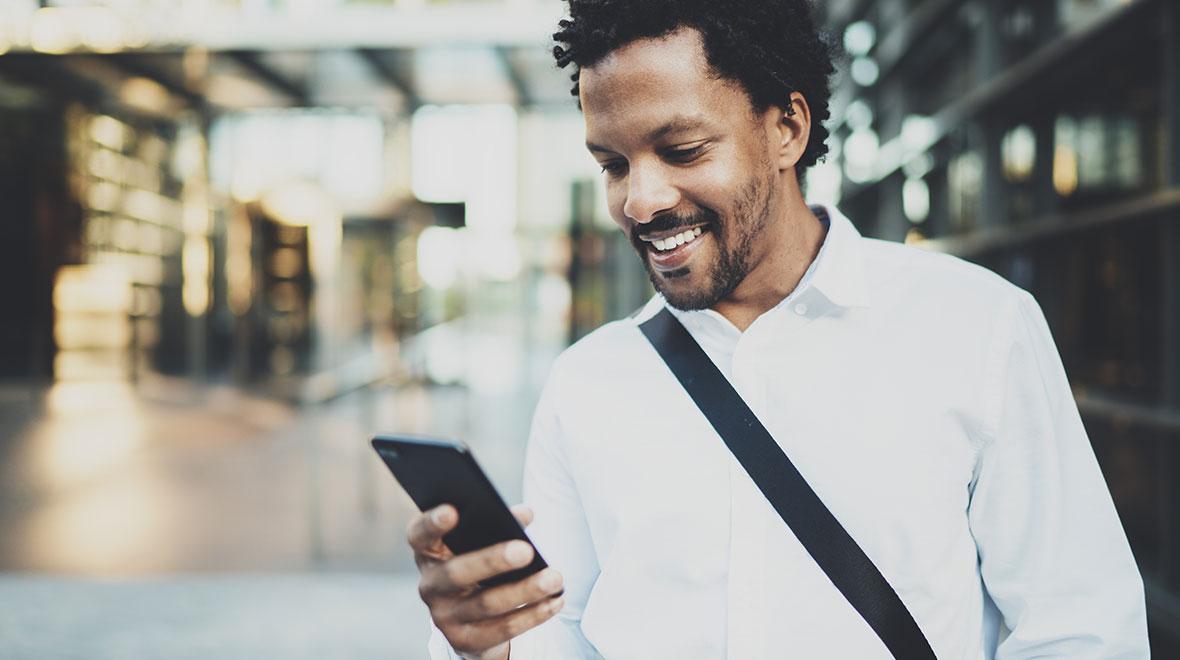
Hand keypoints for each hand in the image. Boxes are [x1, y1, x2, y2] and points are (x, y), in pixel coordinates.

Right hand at [408, 504, 565, 659]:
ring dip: (525, 590)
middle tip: (526, 550)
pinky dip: (533, 615)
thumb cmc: (478, 566)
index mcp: (429, 552)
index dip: (432, 523)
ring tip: (555, 578)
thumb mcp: (480, 544)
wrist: (470, 620)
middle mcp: (430, 585)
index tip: (452, 510)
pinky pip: (502, 629)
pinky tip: (555, 601)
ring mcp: (444, 616)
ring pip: (486, 604)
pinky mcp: (464, 641)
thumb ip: (499, 524)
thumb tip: (525, 514)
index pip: (420, 535)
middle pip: (457, 573)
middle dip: (493, 561)